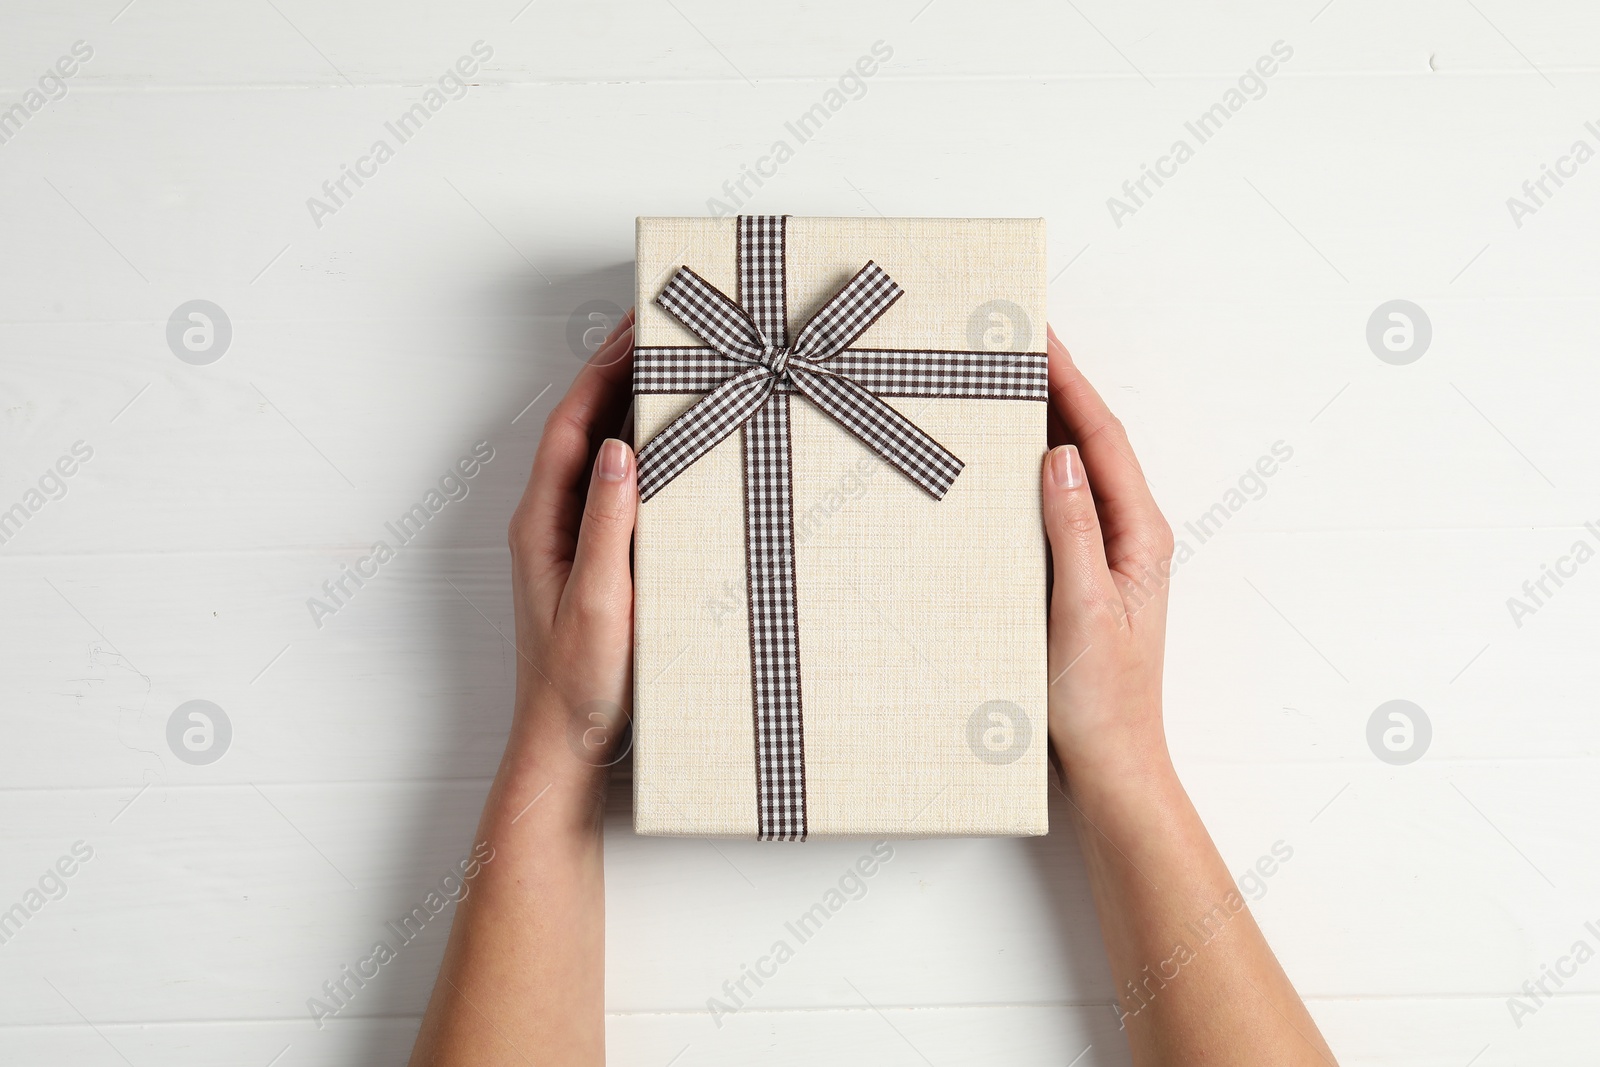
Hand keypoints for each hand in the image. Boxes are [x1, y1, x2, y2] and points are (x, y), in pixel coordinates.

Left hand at [504, 310, 637, 801]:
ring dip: (632, 410)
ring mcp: (572, 544)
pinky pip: (619, 493)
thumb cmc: (575, 685)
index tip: (635, 329)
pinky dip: (645, 459)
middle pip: (584, 429)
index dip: (600, 373)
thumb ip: (607, 526)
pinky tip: (676, 453)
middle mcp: (551, 524)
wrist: (565, 747)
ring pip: (601, 457)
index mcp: (542, 524)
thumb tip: (621, 447)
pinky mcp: (596, 565)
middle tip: (659, 332)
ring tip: (673, 372)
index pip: (572, 426)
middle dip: (616, 374)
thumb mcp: (597, 602)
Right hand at [1040, 324, 1175, 794]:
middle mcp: (1130, 537)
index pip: (1101, 440)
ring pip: (1075, 470)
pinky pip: (1058, 506)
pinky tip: (1007, 462)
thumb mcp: (1084, 609)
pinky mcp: (1081, 575)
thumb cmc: (1101, 700)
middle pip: (1092, 443)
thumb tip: (1057, 455)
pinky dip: (1032, 471)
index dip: (1071, 382)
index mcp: (1141, 536)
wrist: (1110, 765)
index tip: (1039, 337)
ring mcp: (1107, 555)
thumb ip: (1074, 530)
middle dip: (1059, 387)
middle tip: (1016, 342)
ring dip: (1046, 423)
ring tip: (1008, 381)